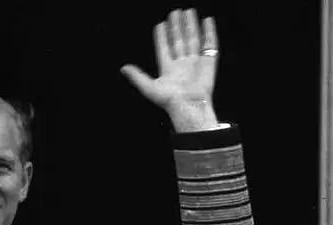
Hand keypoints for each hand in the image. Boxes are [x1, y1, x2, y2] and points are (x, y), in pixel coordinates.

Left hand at [121, 9, 219, 132]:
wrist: (190, 106)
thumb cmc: (170, 100)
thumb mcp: (149, 87)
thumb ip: (137, 76)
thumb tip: (123, 68)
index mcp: (168, 69)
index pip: (164, 48)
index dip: (162, 36)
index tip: (160, 24)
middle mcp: (182, 64)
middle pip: (179, 41)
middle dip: (177, 27)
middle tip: (175, 12)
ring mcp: (195, 62)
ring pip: (192, 39)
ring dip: (190, 25)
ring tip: (188, 12)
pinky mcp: (209, 62)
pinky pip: (209, 43)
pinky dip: (209, 32)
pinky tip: (207, 21)